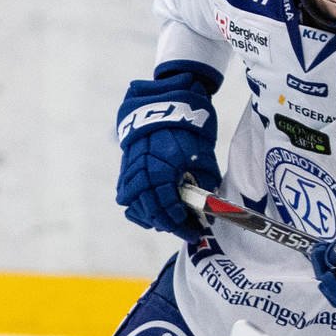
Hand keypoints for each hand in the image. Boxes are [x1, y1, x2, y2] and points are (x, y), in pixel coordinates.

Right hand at [114, 69, 220, 240]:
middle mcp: (140, 175)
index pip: (167, 210)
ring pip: (136, 208)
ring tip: (170, 222)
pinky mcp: (125, 170)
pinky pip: (127, 197)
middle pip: (151, 213)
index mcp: (159, 172)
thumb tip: (209, 212)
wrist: (163, 103)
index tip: (196, 232)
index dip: (182, 225)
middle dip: (170, 225)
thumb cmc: (188, 128)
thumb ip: (204, 186)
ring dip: (153, 218)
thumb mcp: (203, 157)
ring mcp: (130, 173)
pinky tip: (153, 211)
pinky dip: (139, 208)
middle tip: (188, 231)